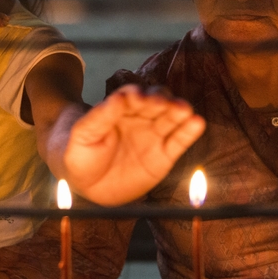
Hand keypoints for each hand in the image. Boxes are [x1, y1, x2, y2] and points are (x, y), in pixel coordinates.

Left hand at [63, 85, 205, 205]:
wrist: (87, 183)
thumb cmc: (81, 153)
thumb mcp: (84, 135)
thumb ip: (101, 117)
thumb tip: (120, 97)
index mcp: (120, 109)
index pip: (132, 97)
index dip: (136, 96)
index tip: (138, 97)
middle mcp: (141, 117)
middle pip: (156, 103)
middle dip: (161, 101)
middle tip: (163, 103)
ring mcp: (154, 134)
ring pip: (171, 118)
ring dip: (179, 111)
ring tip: (184, 110)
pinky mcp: (165, 155)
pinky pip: (179, 141)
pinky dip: (189, 131)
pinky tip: (197, 123)